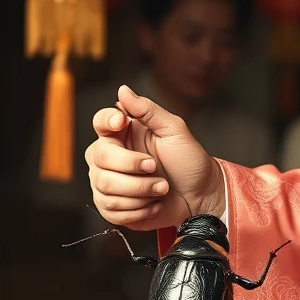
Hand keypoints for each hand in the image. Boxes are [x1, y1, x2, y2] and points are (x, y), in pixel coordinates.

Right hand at [85, 85, 224, 231]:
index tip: (123, 122)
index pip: (100, 121)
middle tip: (156, 168)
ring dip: (140, 190)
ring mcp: (108, 182)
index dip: (107, 121)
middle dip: (132, 166)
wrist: (201, 197)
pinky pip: (110, 209)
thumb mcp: (175, 131)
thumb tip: (123, 90)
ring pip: (104, 186)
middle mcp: (110, 157)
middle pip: (99, 156)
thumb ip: (149, 110)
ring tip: (162, 188)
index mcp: (123, 134)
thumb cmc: (189, 162)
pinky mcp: (113, 207)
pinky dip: (137, 209)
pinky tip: (153, 204)